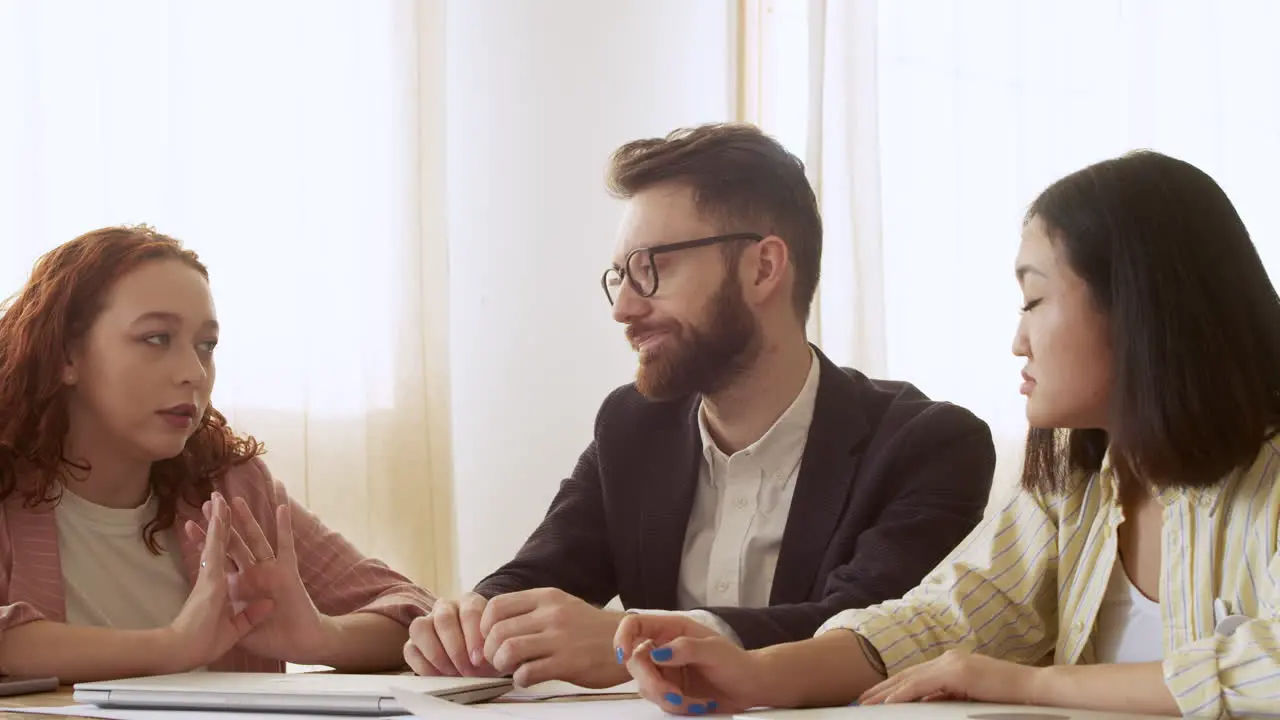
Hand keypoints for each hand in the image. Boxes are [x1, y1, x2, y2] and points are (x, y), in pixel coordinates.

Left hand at [185, 493, 326, 663]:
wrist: (296, 646)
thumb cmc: (269, 639)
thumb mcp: (238, 630)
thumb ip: (233, 616)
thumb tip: (225, 608)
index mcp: (238, 586)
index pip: (216, 559)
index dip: (204, 541)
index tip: (188, 524)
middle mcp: (252, 574)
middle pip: (232, 543)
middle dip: (219, 523)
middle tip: (207, 501)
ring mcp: (270, 571)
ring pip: (255, 539)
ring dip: (246, 519)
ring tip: (236, 499)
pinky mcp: (287, 571)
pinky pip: (285, 545)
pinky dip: (283, 526)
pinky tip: (281, 508)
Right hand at [404, 592, 496, 677]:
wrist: (480, 664)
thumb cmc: (490, 653)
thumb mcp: (498, 647)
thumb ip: (494, 646)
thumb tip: (480, 657)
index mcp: (470, 602)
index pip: (470, 610)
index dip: (474, 636)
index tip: (480, 659)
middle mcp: (446, 607)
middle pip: (443, 619)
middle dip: (456, 649)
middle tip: (467, 669)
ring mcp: (427, 622)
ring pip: (420, 628)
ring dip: (437, 655)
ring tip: (453, 673)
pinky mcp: (413, 642)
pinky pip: (410, 650)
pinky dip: (424, 666)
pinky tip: (440, 676)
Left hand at [481, 588, 626, 687]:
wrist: (627, 642)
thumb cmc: (590, 629)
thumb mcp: (562, 606)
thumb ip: (531, 611)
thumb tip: (494, 625)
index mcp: (547, 597)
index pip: (496, 606)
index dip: (483, 627)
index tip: (488, 640)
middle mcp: (551, 614)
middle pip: (497, 631)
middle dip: (490, 651)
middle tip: (497, 660)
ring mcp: (560, 638)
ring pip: (508, 650)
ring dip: (501, 665)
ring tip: (511, 669)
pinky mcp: (568, 662)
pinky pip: (527, 672)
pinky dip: (520, 679)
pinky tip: (528, 677)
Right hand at [618, 613, 762, 714]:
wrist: (748, 688)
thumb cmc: (736, 663)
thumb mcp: (714, 651)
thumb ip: (686, 648)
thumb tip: (658, 653)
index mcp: (672, 629)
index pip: (635, 624)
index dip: (623, 636)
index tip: (624, 654)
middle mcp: (663, 648)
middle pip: (636, 662)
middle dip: (653, 682)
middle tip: (674, 695)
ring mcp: (664, 671)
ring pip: (645, 685)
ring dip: (667, 698)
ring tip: (693, 702)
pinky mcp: (668, 690)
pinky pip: (658, 701)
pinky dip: (675, 707)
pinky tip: (696, 705)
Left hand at [858, 649, 1042, 705]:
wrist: (1035, 689)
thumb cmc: (1008, 695)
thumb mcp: (971, 695)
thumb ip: (948, 696)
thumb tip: (925, 704)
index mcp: (952, 663)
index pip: (915, 675)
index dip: (893, 685)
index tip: (876, 696)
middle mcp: (948, 659)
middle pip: (908, 674)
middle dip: (883, 688)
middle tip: (862, 699)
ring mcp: (953, 663)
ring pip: (911, 679)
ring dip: (887, 692)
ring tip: (868, 703)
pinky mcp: (958, 672)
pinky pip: (923, 686)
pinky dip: (904, 694)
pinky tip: (890, 703)